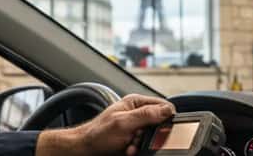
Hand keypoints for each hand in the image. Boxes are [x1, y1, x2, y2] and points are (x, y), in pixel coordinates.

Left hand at [35, 94, 175, 155]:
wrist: (84, 150)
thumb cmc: (97, 134)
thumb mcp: (123, 123)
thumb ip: (146, 115)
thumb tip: (168, 110)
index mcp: (135, 102)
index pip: (162, 106)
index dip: (164, 118)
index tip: (158, 128)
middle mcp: (136, 113)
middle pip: (158, 123)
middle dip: (150, 135)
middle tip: (137, 138)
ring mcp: (134, 127)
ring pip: (152, 137)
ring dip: (143, 144)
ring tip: (129, 146)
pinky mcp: (132, 140)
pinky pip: (144, 146)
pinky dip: (137, 149)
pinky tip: (128, 150)